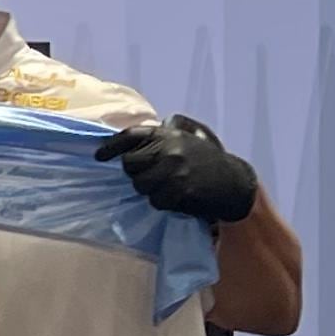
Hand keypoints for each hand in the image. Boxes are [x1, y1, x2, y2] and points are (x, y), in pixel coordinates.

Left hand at [99, 112, 258, 224]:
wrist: (236, 183)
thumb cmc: (209, 160)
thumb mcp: (191, 136)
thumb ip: (166, 133)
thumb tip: (141, 134)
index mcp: (169, 134)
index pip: (130, 135)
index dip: (111, 146)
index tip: (98, 156)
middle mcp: (170, 148)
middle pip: (130, 164)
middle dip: (137, 173)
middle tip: (153, 176)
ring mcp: (175, 170)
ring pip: (140, 185)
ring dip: (151, 190)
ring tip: (169, 187)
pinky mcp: (181, 190)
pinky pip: (156, 201)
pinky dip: (164, 203)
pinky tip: (178, 197)